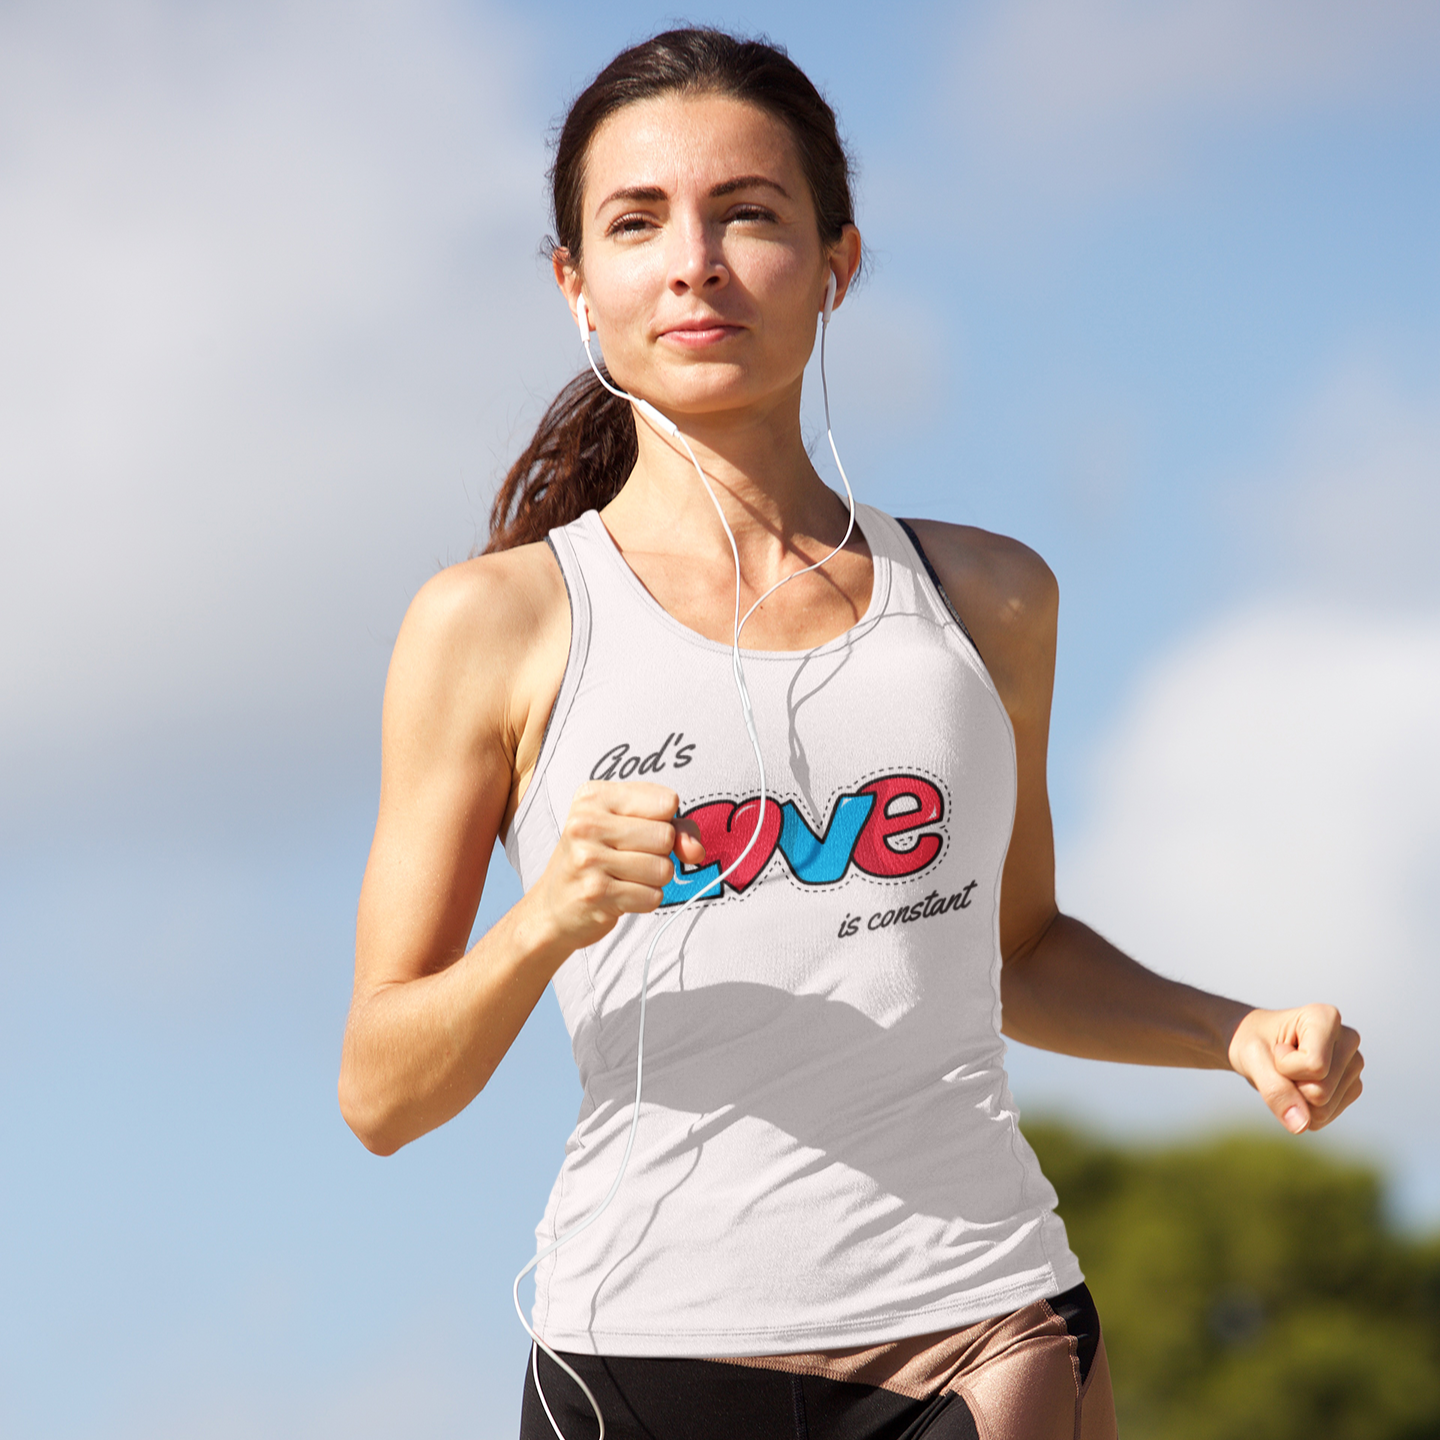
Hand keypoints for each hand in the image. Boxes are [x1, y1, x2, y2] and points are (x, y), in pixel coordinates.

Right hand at [527, 781, 706, 954]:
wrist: (554, 907)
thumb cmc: (598, 859)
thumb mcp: (630, 827)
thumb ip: (675, 827)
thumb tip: (697, 850)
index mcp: (594, 796)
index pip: (666, 801)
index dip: (665, 821)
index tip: (641, 831)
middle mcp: (586, 823)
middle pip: (666, 836)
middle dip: (661, 854)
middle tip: (630, 858)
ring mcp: (588, 858)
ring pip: (663, 869)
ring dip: (653, 880)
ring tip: (624, 877)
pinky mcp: (595, 893)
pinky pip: (652, 897)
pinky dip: (645, 900)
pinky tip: (620, 895)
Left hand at [1227, 1004, 1362, 1133]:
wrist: (1255, 1046)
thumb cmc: (1253, 1043)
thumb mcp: (1252, 1060)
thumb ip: (1274, 1090)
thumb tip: (1301, 1126)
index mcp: (1326, 1018)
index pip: (1315, 1066)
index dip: (1285, 1066)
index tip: (1277, 1048)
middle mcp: (1348, 1039)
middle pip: (1321, 1092)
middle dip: (1291, 1086)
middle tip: (1281, 1064)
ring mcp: (1354, 1066)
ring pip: (1325, 1109)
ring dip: (1297, 1099)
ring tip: (1290, 1074)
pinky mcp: (1352, 1088)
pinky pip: (1326, 1118)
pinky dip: (1303, 1110)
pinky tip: (1298, 1086)